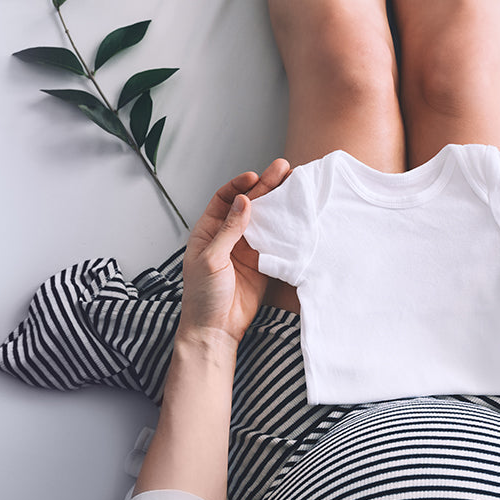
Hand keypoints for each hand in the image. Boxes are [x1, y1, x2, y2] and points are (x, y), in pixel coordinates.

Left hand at [178, 159, 290, 347]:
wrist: (216, 330)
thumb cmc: (203, 297)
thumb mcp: (211, 259)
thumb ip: (229, 230)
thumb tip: (244, 201)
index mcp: (208, 231)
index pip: (224, 199)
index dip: (240, 186)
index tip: (254, 178)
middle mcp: (228, 236)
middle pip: (249, 205)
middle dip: (265, 187)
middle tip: (283, 169)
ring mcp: (247, 249)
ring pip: (265, 220)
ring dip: (278, 204)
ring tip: (295, 186)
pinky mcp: (262, 263)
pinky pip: (275, 241)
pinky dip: (286, 229)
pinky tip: (297, 216)